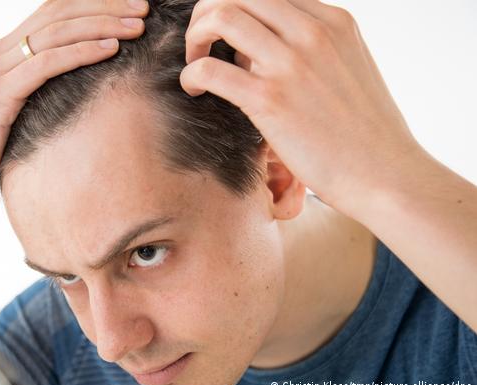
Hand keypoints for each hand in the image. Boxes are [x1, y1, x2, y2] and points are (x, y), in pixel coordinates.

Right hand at [0, 0, 148, 218]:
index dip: (92, 4)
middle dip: (105, 7)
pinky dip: (80, 53)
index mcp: (3, 53)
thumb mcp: (14, 113)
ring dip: (101, 25)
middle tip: (143, 7)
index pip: (52, 13)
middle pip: (58, 14)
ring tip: (137, 26)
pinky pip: (45, 65)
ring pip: (55, 33)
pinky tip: (110, 50)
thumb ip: (37, 93)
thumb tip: (76, 92)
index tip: (130, 6)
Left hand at [179, 0, 422, 213]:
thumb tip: (263, 49)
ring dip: (195, 37)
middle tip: (200, 43)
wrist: (386, 175)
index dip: (237, 8)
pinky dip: (191, 75)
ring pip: (221, 16)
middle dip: (207, 12)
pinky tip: (195, 90)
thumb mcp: (349, 69)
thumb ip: (313, 49)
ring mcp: (291, 64)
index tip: (228, 37)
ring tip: (195, 63)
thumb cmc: (366, 133)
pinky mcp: (271, 100)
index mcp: (333, 21)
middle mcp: (312, 33)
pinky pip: (210, 69)